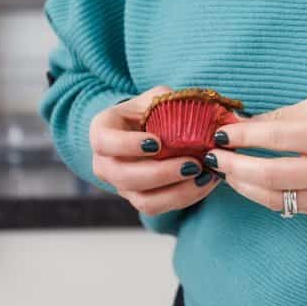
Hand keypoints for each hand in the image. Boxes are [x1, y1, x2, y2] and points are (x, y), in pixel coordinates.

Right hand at [89, 86, 220, 217]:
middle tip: (192, 164)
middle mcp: (104, 163)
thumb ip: (171, 102)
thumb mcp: (156, 98)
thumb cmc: (149, 112)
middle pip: (124, 177)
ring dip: (176, 192)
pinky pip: (159, 207)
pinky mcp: (138, 200)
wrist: (146, 132)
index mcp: (102, 132)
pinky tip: (204, 183)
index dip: (127, 145)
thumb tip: (203, 112)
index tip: (156, 142)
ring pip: (142, 200)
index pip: (104, 142)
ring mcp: (120, 186)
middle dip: (161, 174)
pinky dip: (184, 198)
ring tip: (203, 176)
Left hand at [205, 94, 306, 218]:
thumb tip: (240, 124)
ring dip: (243, 185)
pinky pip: (287, 205)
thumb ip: (284, 116)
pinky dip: (264, 194)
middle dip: (233, 166)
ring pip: (273, 196)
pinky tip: (251, 182)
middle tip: (212, 158)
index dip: (242, 136)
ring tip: (226, 172)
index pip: (276, 135)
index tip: (218, 133)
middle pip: (269, 173)